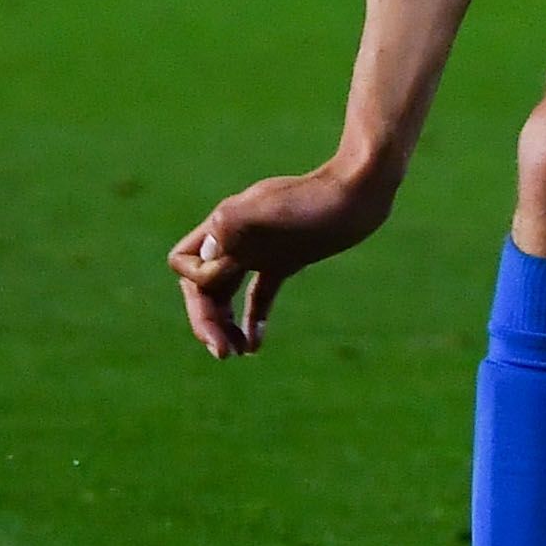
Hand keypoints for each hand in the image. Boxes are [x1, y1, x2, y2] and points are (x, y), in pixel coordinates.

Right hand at [168, 159, 393, 358]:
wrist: (360, 192)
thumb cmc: (317, 199)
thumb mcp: (269, 209)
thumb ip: (231, 225)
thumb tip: (206, 258)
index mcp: (224, 226)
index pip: (185, 263)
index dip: (199, 283)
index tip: (227, 282)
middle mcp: (237, 240)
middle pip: (203, 286)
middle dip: (206, 320)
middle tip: (222, 353)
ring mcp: (262, 251)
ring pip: (227, 294)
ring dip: (223, 324)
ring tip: (233, 353)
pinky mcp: (286, 260)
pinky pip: (259, 294)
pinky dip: (252, 320)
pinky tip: (255, 346)